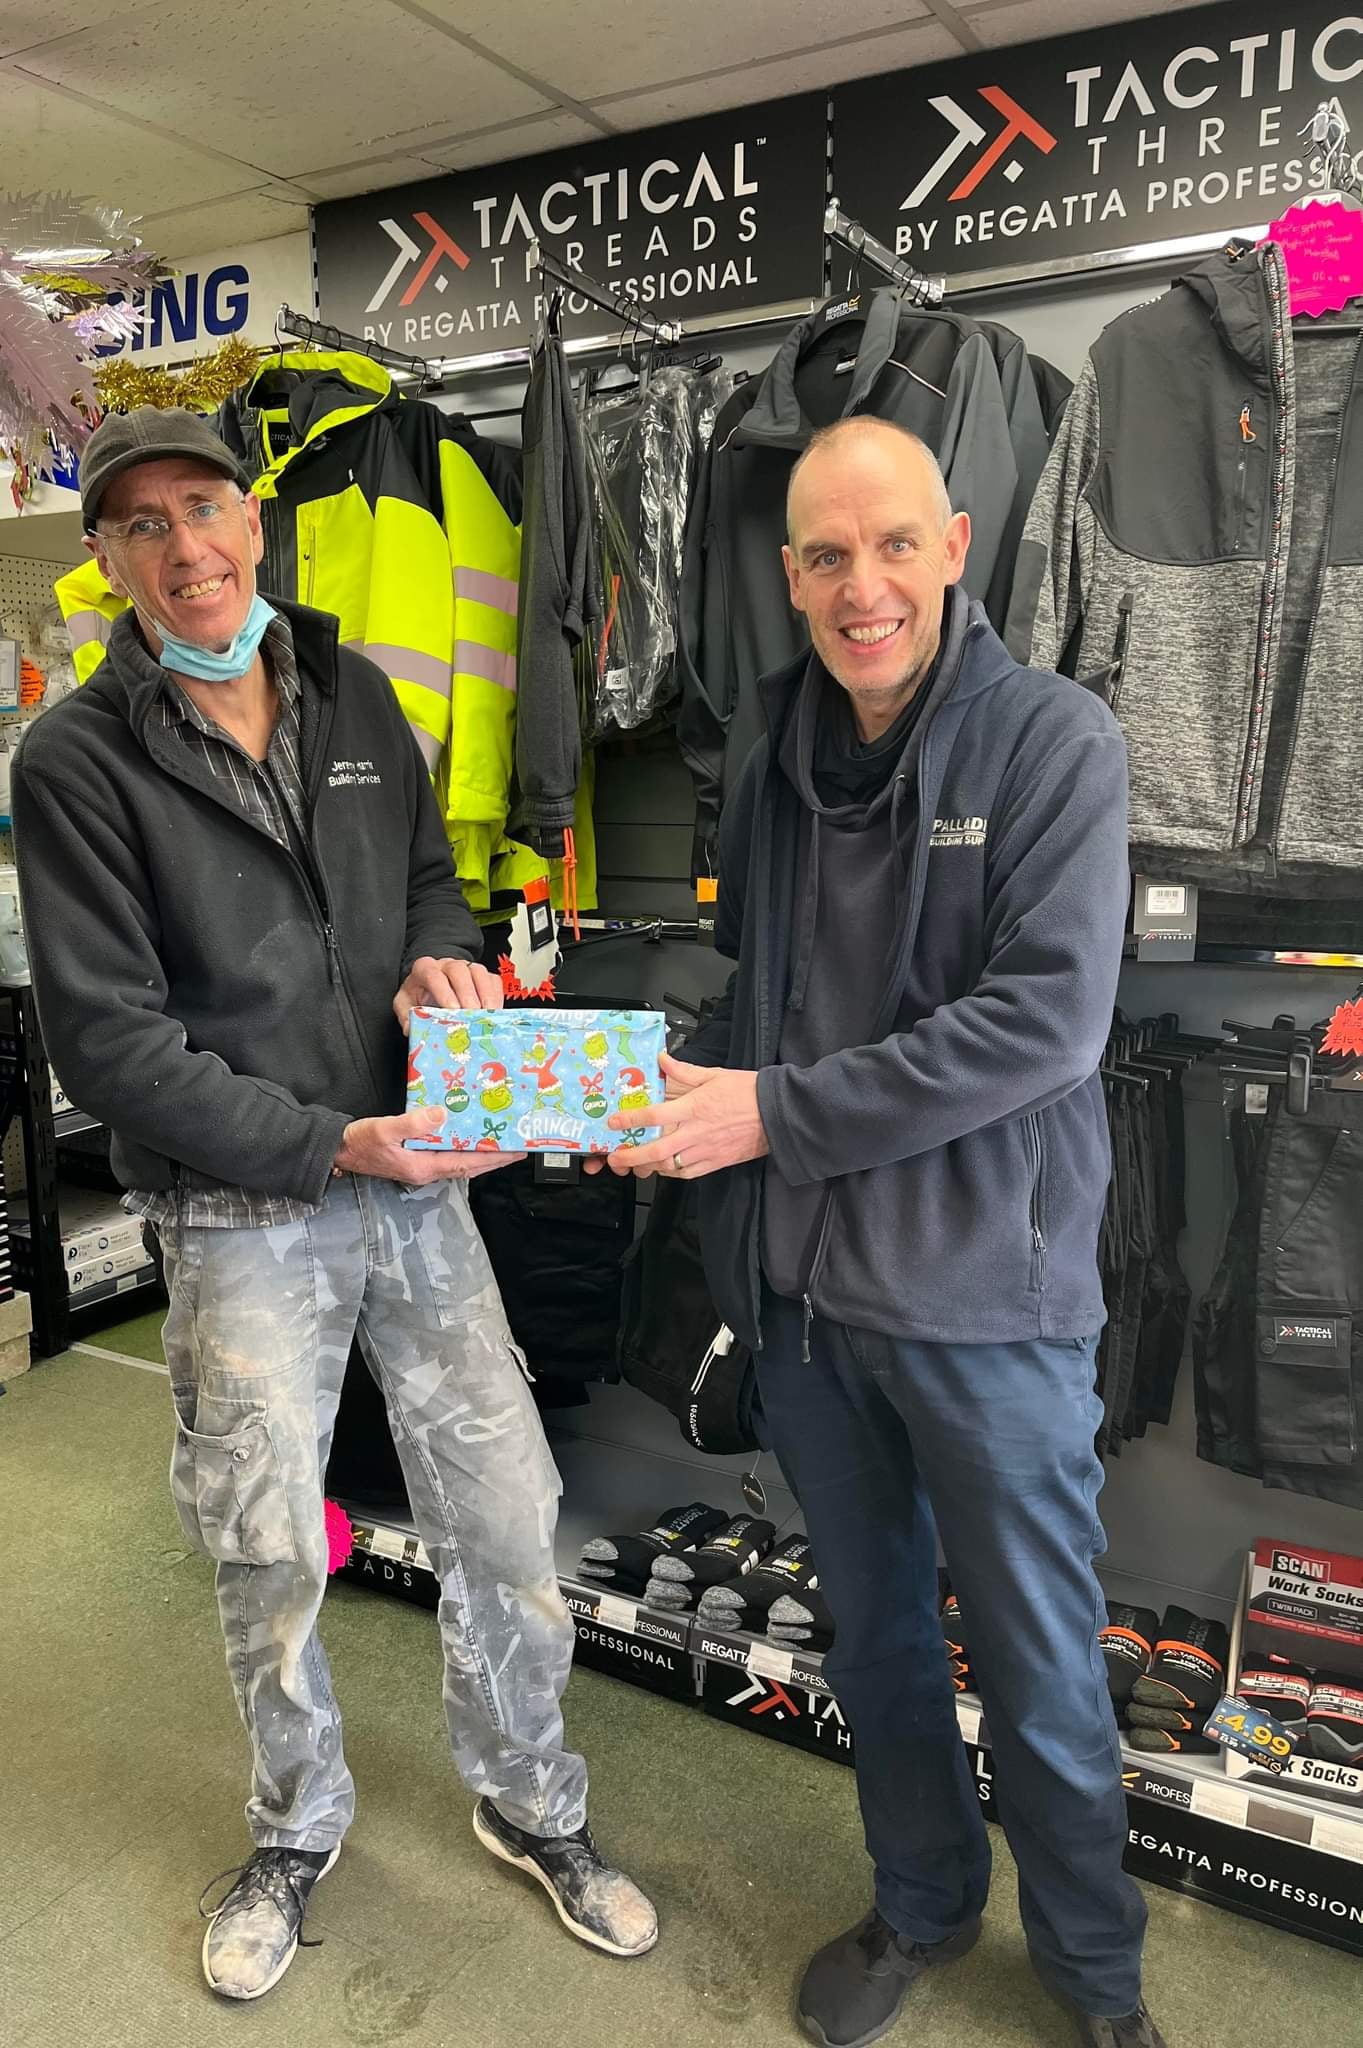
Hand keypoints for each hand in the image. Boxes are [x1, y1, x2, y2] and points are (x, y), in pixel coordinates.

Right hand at [336, 1107, 524, 1183]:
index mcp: (423, 1167)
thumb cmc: (359, 1142)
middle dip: (495, 1159)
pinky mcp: (415, 1158)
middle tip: (518, 1148)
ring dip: (481, 1155)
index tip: (514, 1152)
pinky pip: (447, 1155)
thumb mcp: (385, 1129)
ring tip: (501, 1143)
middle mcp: (426, 1170)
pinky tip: (470, 1138)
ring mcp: (421, 1166)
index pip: (466, 1164)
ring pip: (459, 1162)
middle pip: (468, 1166)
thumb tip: (441, 1114)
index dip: (492, 1159)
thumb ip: (412, 1123)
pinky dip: (463, 1148)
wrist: (337, 1149)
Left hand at [394, 957, 503, 1031]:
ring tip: (487, 1014)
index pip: (433, 975)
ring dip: (485, 994)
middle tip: (471, 1014)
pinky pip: (492, 980)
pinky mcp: (482, 975)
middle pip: (459, 971)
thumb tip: (411, 1028)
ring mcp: (466, 967)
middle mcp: (447, 965)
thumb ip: (405, 1015)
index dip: (443, 991)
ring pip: (478, 973)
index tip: (451, 1009)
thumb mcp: (405, 1004)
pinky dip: (496, 996)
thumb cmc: (419, 995)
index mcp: (425, 968)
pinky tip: (495, 1012)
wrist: (430, 986)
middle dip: (467, 994)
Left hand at [592, 1053, 768, 1179]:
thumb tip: (663, 1060)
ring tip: (636, 1164)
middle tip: (616, 1156)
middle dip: (632, 1156)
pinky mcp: (716, 1162)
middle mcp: (696, 1132)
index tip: (615, 1122)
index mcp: (694, 1108)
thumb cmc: (748, 1093)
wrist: (777, 1114)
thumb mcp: (714, 1074)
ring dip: (649, 1167)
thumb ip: (684, 1070)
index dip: (631, 1120)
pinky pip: (688, 1173)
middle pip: (656, 1150)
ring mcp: (706, 1150)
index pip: (655, 1115)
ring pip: (669, 1166)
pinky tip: (664, 1168)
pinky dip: (672, 1173)